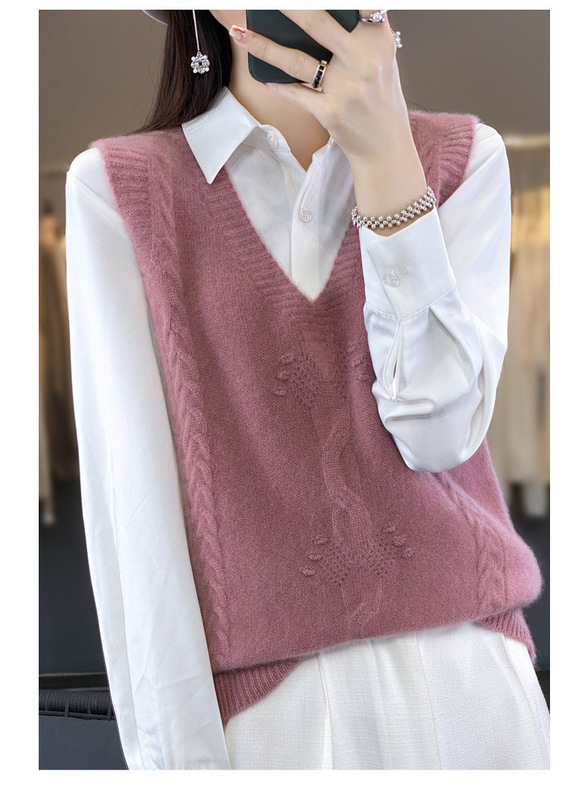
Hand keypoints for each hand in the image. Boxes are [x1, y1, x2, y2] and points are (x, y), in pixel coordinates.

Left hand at [228, 9, 413, 166]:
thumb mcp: (381, 57)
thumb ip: (361, 30)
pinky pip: (295, 93)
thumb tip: (327, 12)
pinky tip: (262, 75)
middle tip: (265, 0)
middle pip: (316, 21)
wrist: (385, 147)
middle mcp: (363, 60)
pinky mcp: (329, 112)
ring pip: (295, 60)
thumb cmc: (379, 98)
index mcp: (378, 39)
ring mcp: (345, 88)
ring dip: (262, 45)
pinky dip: (276, 84)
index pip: (359, 2)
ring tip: (239, 33)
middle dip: (285, 7)